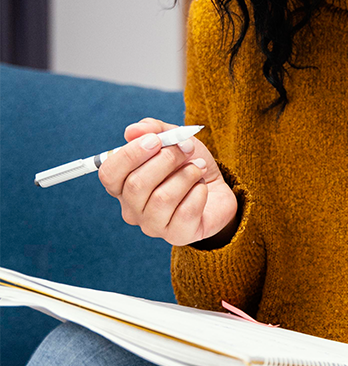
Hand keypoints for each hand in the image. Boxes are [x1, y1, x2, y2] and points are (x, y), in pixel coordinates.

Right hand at [97, 117, 237, 246]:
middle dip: (167, 159)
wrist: (219, 188)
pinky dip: (199, 192)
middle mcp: (132, 209)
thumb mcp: (175, 140)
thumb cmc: (188, 165)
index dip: (130, 154)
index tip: (156, 140)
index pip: (109, 173)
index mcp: (123, 185)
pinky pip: (186, 211)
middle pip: (137, 185)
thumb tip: (133, 130)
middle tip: (186, 149)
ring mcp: (153, 225)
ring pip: (162, 198)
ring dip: (187, 175)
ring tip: (198, 168)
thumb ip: (154, 130)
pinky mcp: (177, 235)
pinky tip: (202, 188)